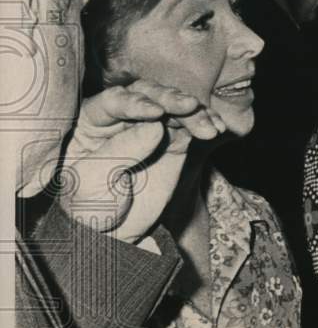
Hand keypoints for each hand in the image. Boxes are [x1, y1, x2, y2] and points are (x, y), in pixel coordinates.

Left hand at [58, 80, 226, 243]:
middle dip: (169, 99)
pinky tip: (215, 129)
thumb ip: (121, 151)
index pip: (113, 102)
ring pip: (173, 107)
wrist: (113, 232)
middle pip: (147, 95)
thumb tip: (155, 127)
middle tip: (189, 107)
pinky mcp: (173, 140)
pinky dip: (205, 123)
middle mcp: (121, 117)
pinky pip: (191, 125)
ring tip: (209, 129)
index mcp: (92, 122)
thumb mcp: (93, 182)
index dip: (135, 103)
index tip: (156, 112)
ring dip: (194, 113)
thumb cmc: (91, 206)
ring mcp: (150, 127)